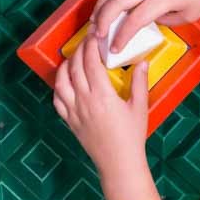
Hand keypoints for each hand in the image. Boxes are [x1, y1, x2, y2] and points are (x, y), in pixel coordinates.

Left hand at [54, 32, 148, 178]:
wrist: (119, 163)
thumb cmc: (132, 137)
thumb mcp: (140, 107)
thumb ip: (139, 82)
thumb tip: (141, 62)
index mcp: (103, 96)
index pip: (92, 62)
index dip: (91, 46)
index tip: (94, 36)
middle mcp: (85, 101)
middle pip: (75, 68)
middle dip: (79, 50)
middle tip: (86, 41)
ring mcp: (74, 111)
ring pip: (61, 81)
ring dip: (66, 65)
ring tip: (74, 58)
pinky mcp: (69, 121)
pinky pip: (57, 99)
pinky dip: (58, 86)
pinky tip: (65, 80)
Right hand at [92, 0, 199, 53]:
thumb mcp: (189, 15)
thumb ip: (166, 21)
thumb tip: (150, 22)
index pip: (134, 20)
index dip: (122, 37)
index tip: (115, 49)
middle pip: (117, 1)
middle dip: (103, 20)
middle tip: (96, 36)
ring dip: (101, 5)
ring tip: (93, 21)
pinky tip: (106, 6)